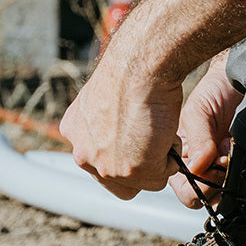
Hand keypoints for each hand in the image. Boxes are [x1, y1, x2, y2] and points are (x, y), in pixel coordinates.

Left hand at [58, 38, 182, 199]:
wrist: (139, 64)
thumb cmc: (130, 70)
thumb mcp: (106, 98)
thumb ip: (107, 123)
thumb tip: (125, 135)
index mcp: (74, 132)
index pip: (98, 163)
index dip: (125, 156)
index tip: (139, 142)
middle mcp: (82, 153)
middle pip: (117, 180)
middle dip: (140, 166)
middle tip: (155, 138)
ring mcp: (105, 166)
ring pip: (142, 181)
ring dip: (158, 160)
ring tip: (160, 128)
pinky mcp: (131, 171)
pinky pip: (161, 176)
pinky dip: (170, 157)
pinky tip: (166, 130)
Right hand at [169, 52, 243, 207]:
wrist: (243, 76)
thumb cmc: (214, 88)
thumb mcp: (198, 111)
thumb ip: (196, 141)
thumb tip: (197, 170)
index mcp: (181, 156)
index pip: (184, 190)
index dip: (196, 187)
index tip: (209, 171)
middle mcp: (201, 164)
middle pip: (205, 197)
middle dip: (215, 183)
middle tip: (222, 159)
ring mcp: (223, 165)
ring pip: (226, 193)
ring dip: (231, 177)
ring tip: (231, 151)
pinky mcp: (243, 162)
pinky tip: (242, 151)